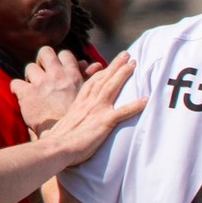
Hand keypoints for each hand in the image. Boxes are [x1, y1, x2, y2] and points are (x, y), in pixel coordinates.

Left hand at [12, 46, 89, 129]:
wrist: (67, 138)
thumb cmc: (81, 121)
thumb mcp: (89, 96)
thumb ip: (89, 77)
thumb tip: (94, 64)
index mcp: (73, 75)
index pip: (64, 54)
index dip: (59, 59)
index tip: (58, 68)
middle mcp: (57, 75)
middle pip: (45, 52)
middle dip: (42, 60)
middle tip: (43, 72)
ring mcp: (41, 83)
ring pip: (30, 67)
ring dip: (31, 76)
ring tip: (35, 87)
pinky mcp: (27, 93)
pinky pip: (16, 83)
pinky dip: (17, 89)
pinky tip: (22, 96)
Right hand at [24, 53, 139, 167]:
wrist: (56, 147)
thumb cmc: (58, 140)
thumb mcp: (65, 123)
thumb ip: (73, 118)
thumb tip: (74, 122)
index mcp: (79, 103)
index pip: (92, 83)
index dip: (101, 72)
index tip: (108, 64)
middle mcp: (88, 103)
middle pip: (103, 79)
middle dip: (115, 65)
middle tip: (127, 55)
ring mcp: (97, 110)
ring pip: (112, 87)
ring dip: (123, 74)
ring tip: (134, 64)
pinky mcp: (104, 122)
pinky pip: (123, 112)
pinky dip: (135, 105)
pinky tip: (146, 100)